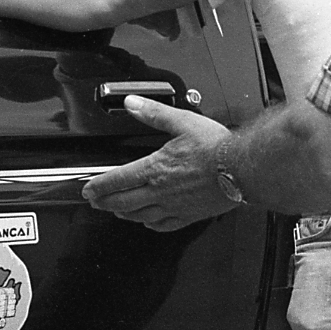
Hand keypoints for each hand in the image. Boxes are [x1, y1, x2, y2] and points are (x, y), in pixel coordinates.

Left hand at [81, 95, 239, 230]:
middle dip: (105, 202)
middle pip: (123, 202)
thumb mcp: (183, 122)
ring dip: (123, 214)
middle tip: (95, 202)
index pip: (117, 180)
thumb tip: (133, 104)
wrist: (242, 169)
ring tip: (115, 212)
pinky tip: (148, 222)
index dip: (99, 186)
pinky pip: (164, 225)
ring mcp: (175, 206)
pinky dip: (151, 225)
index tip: (88, 189)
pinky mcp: (190, 215)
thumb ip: (154, 113)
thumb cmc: (216, 147)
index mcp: (156, 168)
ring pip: (140, 216)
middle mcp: (161, 191)